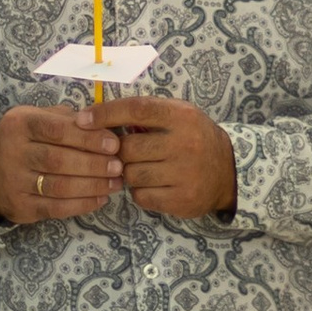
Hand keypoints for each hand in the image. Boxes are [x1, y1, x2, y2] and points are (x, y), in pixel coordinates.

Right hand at [0, 100, 124, 226]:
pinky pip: (55, 208)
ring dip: (93, 186)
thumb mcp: (37, 118)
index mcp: (19, 124)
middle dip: (94, 164)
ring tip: (115, 183)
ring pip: (59, 187)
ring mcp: (14, 182)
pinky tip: (100, 199)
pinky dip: (82, 205)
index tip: (113, 144)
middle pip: (59, 160)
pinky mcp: (19, 207)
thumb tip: (106, 126)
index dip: (88, 138)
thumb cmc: (24, 140)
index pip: (57, 130)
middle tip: (119, 166)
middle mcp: (12, 152)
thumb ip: (67, 119)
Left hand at [105, 95, 237, 221]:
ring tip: (144, 168)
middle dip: (118, 152)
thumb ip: (146, 114)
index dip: (105, 114)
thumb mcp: (178, 115)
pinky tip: (154, 184)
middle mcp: (185, 144)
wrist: (229, 171)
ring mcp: (185, 174)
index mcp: (182, 117)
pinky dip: (141, 191)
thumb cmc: (194, 138)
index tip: (82, 119)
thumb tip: (99, 117)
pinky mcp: (182, 200)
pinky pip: (141, 197)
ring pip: (131, 175)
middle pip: (127, 149)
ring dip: (129, 173)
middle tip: (125, 152)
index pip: (136, 110)